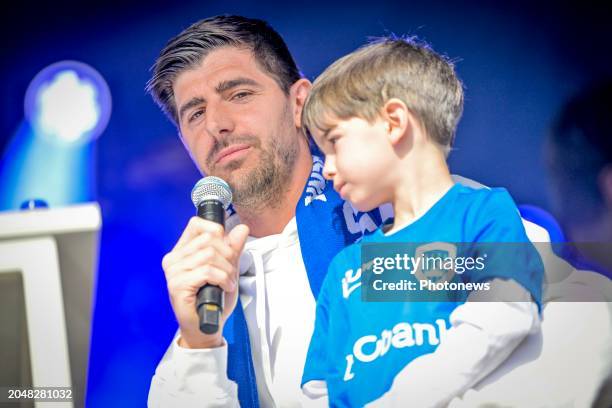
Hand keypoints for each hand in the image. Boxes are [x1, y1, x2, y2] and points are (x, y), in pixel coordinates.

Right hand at [162, 216, 248, 347]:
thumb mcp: (227, 269)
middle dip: (227, 255)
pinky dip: (222, 278)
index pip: (197, 224)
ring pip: (209, 255)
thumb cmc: (214, 299)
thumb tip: (241, 228)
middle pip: (208, 240)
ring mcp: (173, 272)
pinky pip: (207, 271)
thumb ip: (233, 248)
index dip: (217, 232)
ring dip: (226, 269)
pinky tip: (224, 287)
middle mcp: (174, 259)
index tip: (226, 249)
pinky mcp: (177, 285)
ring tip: (228, 281)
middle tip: (230, 271)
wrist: (206, 327)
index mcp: (182, 251)